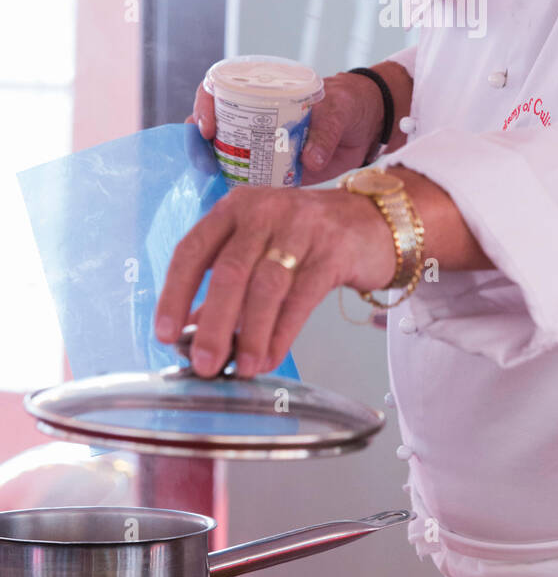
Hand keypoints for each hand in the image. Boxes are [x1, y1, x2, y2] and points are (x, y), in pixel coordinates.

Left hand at [154, 184, 395, 376]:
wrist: (372, 221)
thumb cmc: (308, 236)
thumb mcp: (260, 247)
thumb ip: (226, 284)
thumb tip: (192, 333)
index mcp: (235, 208)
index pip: (192, 250)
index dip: (175, 293)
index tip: (165, 333)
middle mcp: (265, 211)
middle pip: (229, 271)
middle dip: (214, 324)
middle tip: (204, 364)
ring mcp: (302, 226)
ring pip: (266, 286)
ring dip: (251, 334)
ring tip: (244, 368)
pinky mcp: (334, 249)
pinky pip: (303, 297)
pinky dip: (283, 332)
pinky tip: (272, 356)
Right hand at [185, 70, 384, 184]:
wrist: (369, 127)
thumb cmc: (350, 105)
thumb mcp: (339, 110)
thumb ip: (326, 131)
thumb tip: (310, 159)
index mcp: (263, 92)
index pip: (218, 90)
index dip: (204, 106)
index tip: (209, 129)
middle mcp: (253, 117)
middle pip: (210, 126)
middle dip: (199, 144)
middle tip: (206, 163)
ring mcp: (260, 145)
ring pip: (222, 154)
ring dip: (212, 168)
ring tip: (213, 183)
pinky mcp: (272, 171)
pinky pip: (245, 179)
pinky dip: (234, 190)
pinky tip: (229, 203)